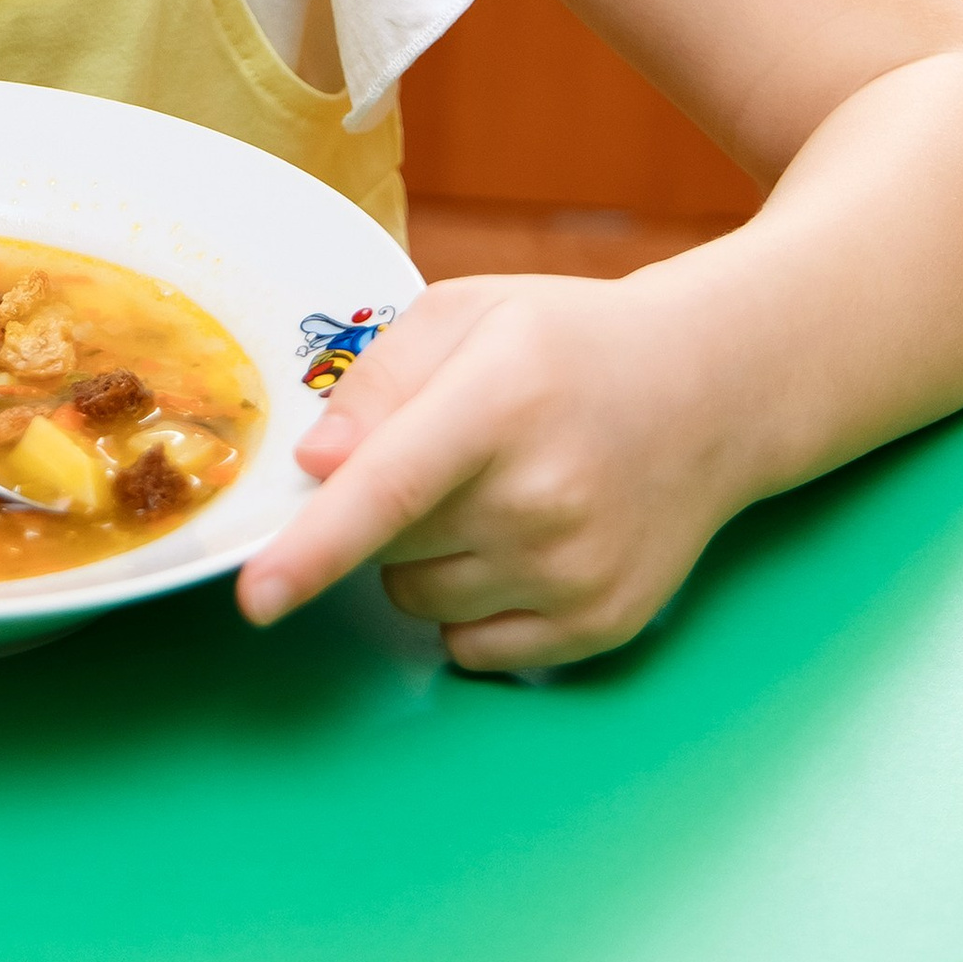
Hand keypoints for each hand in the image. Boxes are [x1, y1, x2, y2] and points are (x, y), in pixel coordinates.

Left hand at [235, 273, 744, 670]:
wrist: (706, 391)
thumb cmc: (567, 344)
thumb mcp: (466, 313)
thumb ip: (378, 380)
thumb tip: (315, 464)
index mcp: (499, 403)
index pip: (389, 491)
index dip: (313, 548)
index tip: (256, 598)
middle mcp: (542, 499)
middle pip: (388, 544)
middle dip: (389, 505)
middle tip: (453, 449)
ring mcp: (575, 572)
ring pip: (419, 599)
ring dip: (426, 557)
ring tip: (497, 488)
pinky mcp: (597, 626)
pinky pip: (472, 648)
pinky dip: (469, 605)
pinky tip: (520, 541)